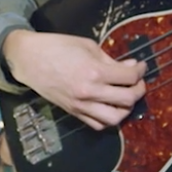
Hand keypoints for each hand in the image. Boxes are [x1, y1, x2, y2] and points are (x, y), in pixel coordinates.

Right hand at [2, 29, 146, 130]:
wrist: (29, 59)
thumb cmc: (57, 47)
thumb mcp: (88, 46)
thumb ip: (111, 59)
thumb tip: (131, 67)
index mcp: (94, 72)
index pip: (129, 77)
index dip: (140, 70)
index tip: (141, 66)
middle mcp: (90, 92)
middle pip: (127, 99)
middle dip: (139, 90)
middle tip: (138, 82)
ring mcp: (81, 105)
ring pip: (115, 118)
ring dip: (126, 109)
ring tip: (126, 97)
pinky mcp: (73, 112)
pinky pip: (97, 125)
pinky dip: (109, 119)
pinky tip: (111, 107)